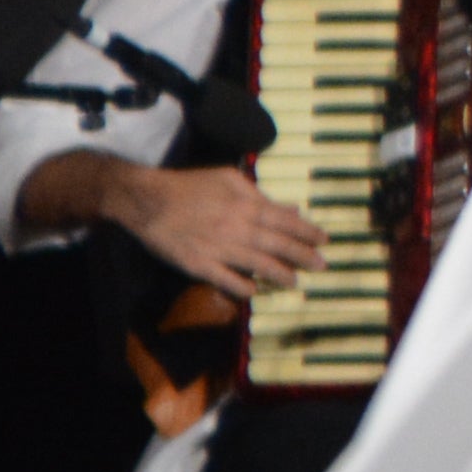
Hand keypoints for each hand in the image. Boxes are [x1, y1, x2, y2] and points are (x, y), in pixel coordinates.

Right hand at [108, 164, 327, 297]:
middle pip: (279, 245)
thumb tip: (289, 208)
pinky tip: (257, 292)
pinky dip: (244, 288)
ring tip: (296, 282)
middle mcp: (238, 228)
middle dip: (304, 256)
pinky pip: (227, 281)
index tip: (324, 241)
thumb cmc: (188, 186)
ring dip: (282, 275)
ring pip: (259, 265)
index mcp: (246, 205)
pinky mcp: (199, 265)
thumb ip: (258, 194)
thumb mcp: (227, 179)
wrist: (147, 200)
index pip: (286, 222)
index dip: (308, 232)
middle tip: (322, 265)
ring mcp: (219, 249)